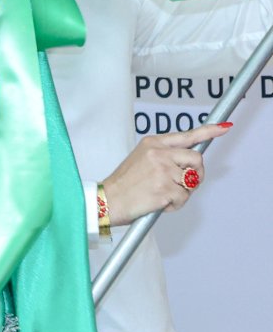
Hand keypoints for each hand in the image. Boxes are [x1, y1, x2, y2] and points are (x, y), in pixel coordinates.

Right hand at [101, 122, 231, 224]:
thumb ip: (165, 155)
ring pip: (191, 181)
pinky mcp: (165, 188)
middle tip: (184, 184)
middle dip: (196, 174)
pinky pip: (184, 197)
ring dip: (182, 192)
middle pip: (196, 160)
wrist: (107, 200)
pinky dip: (175, 204)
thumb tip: (191, 162)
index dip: (209, 131)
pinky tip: (159, 203)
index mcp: (152, 143)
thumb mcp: (141, 159)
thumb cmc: (124, 183)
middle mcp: (158, 153)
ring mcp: (162, 170)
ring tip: (162, 194)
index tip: (225, 127)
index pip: (187, 135)